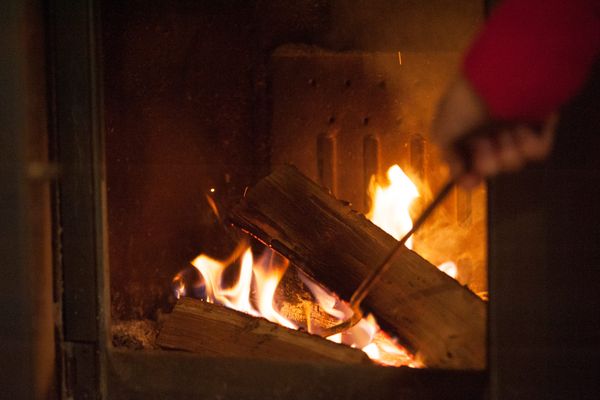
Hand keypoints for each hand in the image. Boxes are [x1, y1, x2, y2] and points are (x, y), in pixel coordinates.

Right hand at [431, 75, 556, 188]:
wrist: (497, 80)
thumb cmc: (462, 105)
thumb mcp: (442, 132)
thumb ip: (449, 158)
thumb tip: (463, 176)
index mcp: (468, 134)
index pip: (470, 166)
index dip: (470, 175)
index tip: (472, 179)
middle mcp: (491, 133)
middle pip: (493, 168)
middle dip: (488, 158)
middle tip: (484, 141)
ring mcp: (516, 131)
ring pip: (515, 162)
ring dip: (508, 149)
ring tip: (505, 130)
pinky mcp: (540, 127)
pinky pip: (537, 152)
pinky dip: (529, 144)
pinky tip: (523, 129)